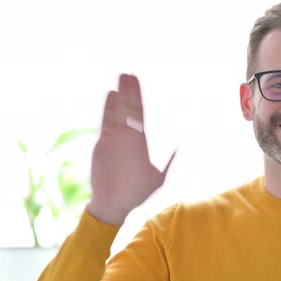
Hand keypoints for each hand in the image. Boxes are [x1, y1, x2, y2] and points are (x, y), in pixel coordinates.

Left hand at [87, 74, 174, 225]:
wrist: (111, 205)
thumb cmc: (139, 193)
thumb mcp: (160, 177)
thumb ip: (169, 160)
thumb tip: (180, 145)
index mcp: (138, 143)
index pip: (137, 113)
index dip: (135, 95)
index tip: (135, 80)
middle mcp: (122, 138)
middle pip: (125, 109)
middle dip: (126, 90)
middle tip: (127, 74)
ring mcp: (109, 141)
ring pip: (113, 114)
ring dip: (115, 98)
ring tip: (118, 84)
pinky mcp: (99, 147)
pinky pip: (105, 124)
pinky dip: (108, 110)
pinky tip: (110, 99)